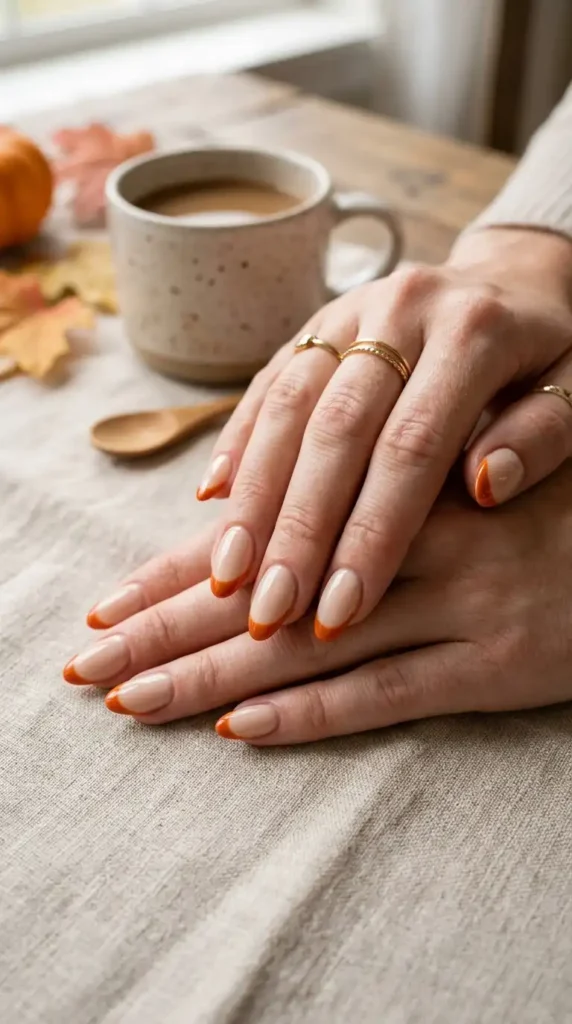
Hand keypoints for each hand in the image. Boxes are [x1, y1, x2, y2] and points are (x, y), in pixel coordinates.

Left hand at [65, 463, 571, 744]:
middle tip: (91, 667)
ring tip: (135, 703)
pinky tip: (244, 732)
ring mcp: (459, 602)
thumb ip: (373, 483)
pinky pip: (391, 693)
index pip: (259, 530)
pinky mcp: (499, 661)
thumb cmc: (540, 503)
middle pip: (264, 591)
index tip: (108, 607)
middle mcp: (416, 540)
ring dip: (214, 677)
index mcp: (395, 481)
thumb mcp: (454, 464)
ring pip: (310, 645)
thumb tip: (255, 508)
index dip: (177, 570)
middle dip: (166, 629)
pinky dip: (314, 714)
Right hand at [196, 227, 571, 643]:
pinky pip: (266, 383)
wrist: (513, 281)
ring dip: (253, 496)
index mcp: (474, 332)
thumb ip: (543, 436)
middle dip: (297, 528)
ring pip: (287, 406)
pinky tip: (213, 502)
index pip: (412, 447)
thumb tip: (486, 486)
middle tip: (268, 611)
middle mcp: (401, 310)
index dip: (371, 533)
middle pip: (334, 429)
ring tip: (227, 574)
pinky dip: (238, 444)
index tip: (341, 612)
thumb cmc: (549, 357)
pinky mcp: (316, 324)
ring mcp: (350, 312)